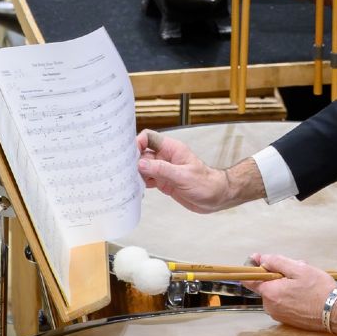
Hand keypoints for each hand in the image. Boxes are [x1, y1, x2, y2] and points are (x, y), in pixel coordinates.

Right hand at [136, 132, 262, 212]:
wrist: (216, 197)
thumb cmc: (206, 183)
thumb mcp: (183, 176)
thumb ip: (161, 170)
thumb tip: (141, 164)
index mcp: (172, 149)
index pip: (149, 138)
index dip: (136, 143)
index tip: (128, 154)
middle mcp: (165, 157)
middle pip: (142, 153)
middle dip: (131, 161)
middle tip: (121, 171)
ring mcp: (164, 170)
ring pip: (143, 168)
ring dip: (134, 174)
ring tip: (125, 182)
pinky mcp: (163, 182)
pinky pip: (147, 179)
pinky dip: (140, 184)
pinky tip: (135, 189)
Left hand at [243, 253, 336, 335]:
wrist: (335, 313)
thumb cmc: (318, 289)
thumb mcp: (299, 269)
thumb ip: (277, 262)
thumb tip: (260, 259)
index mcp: (270, 293)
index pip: (250, 280)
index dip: (253, 267)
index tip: (260, 259)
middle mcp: (270, 306)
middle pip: (266, 284)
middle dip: (278, 274)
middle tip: (297, 267)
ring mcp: (278, 315)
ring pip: (276, 293)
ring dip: (285, 284)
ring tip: (305, 280)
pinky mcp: (287, 320)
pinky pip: (282, 302)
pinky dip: (289, 294)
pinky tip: (305, 291)